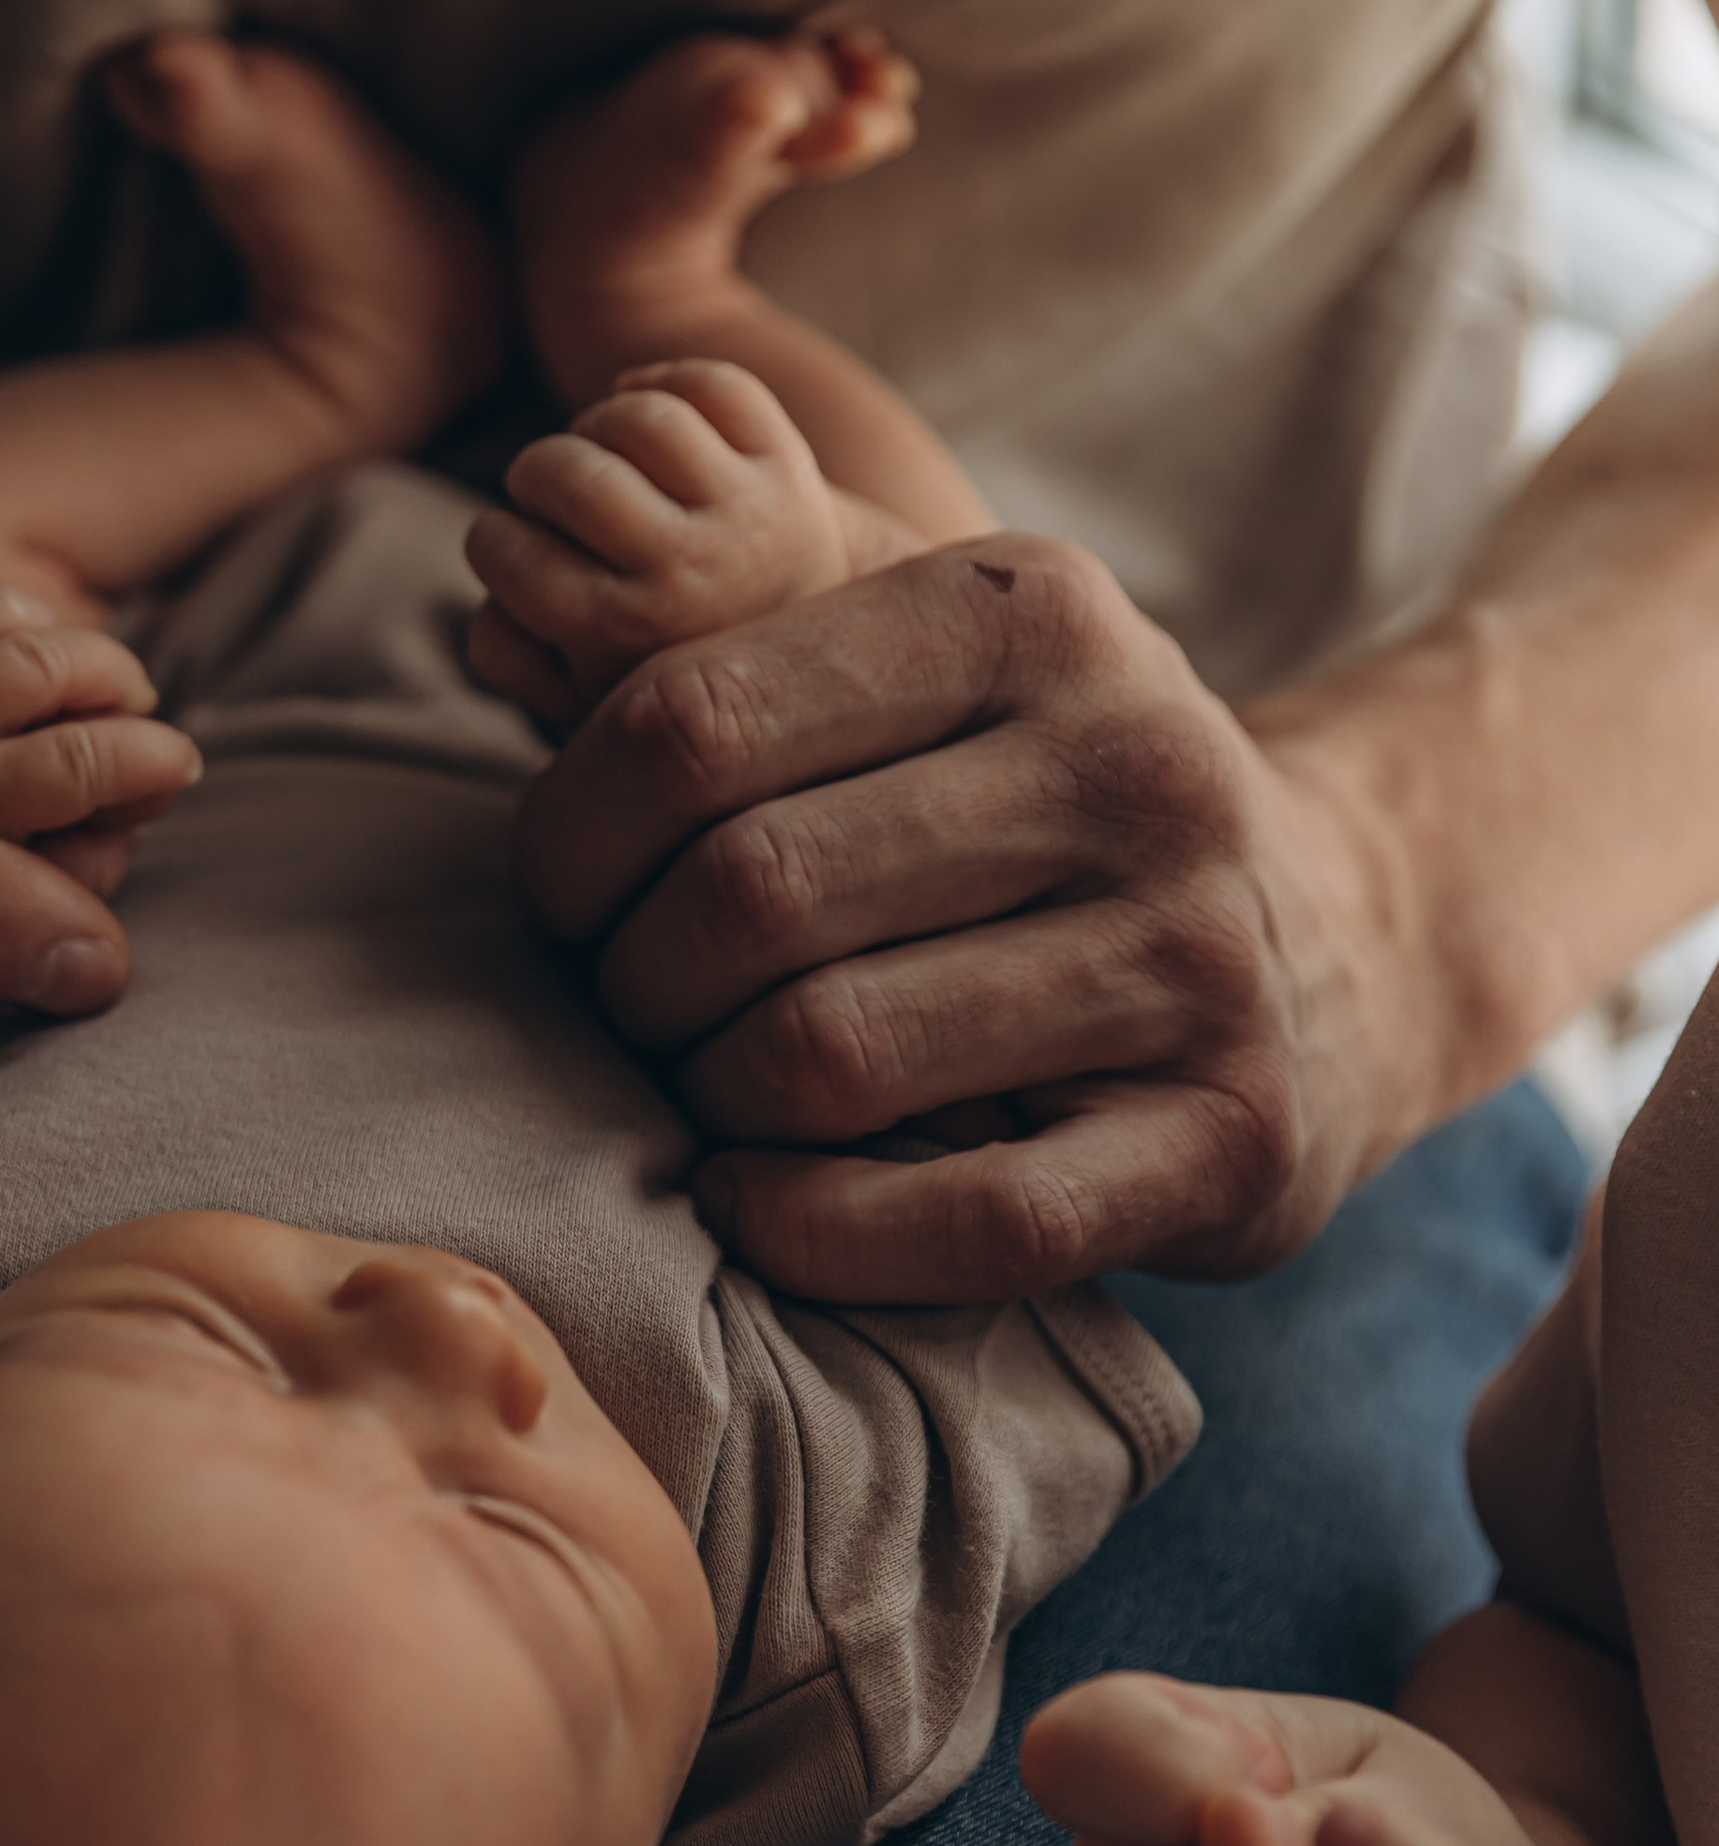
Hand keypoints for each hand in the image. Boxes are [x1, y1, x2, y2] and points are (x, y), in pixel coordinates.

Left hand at [0, 534, 199, 886]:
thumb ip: (82, 873)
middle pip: (57, 662)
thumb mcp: (4, 905)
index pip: (83, 761)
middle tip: (127, 709)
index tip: (176, 763)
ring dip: (50, 633)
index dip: (154, 759)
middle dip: (118, 683)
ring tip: (59, 677)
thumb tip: (144, 814)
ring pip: (8, 607)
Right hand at [464, 358, 893, 728]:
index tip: (512, 545)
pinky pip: (712, 386)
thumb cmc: (651, 664)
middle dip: (534, 472)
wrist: (796, 664)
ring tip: (602, 456)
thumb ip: (503, 651)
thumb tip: (498, 575)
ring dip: (598, 424)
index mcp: (623, 637)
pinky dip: (665, 384)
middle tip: (547, 494)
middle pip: (568, 473)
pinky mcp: (788, 464)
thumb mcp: (568, 695)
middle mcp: (691, 575)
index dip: (493, 540)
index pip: (509, 553)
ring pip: (640, 418)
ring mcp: (748, 513)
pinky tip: (650, 433)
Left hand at [514, 539, 1436, 1298]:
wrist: (1345, 942)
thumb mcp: (937, 684)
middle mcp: (1132, 761)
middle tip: (633, 1014)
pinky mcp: (1233, 1136)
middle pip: (743, 895)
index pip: (689, 721)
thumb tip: (499, 686)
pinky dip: (813, 1232)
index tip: (561, 903)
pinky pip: (966, 1218)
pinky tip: (760, 1206)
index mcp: (1025, 613)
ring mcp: (1198, 955)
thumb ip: (749, 682)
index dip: (569, 838)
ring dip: (709, 1106)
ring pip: (829, 1058)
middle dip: (630, 983)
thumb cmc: (1045, 816)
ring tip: (709, 1096)